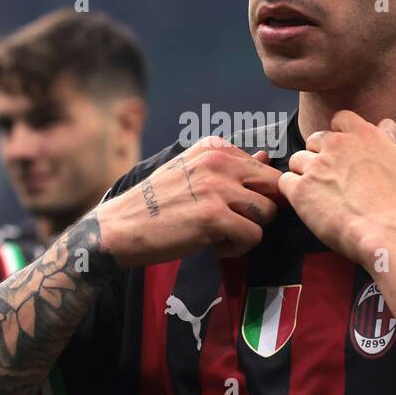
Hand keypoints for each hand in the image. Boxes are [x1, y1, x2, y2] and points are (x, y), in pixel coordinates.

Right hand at [96, 136, 284, 266]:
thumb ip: (230, 165)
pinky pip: (254, 235)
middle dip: (262, 210)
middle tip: (236, 222)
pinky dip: (238, 247)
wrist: (121, 227)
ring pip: (268, 212)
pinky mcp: (214, 217)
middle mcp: (219, 161)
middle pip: (274, 186)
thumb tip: (266, 157)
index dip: (257, 194)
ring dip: (249, 230)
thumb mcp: (192, 172)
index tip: (231, 206)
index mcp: (215, 147)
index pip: (265, 168)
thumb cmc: (157, 203)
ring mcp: (217, 188)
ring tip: (222, 234)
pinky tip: (215, 245)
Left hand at [278, 111, 395, 263]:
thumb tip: (387, 126)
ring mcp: (316, 166)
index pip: (340, 119)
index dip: (338, 134)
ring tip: (319, 195)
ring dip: (304, 174)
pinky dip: (292, 192)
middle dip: (319, 156)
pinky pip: (285, 182)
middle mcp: (337, 145)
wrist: (386, 229)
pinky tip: (307, 205)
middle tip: (330, 178)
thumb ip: (389, 143)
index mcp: (363, 135)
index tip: (342, 150)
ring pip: (297, 160)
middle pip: (315, 140)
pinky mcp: (300, 189)